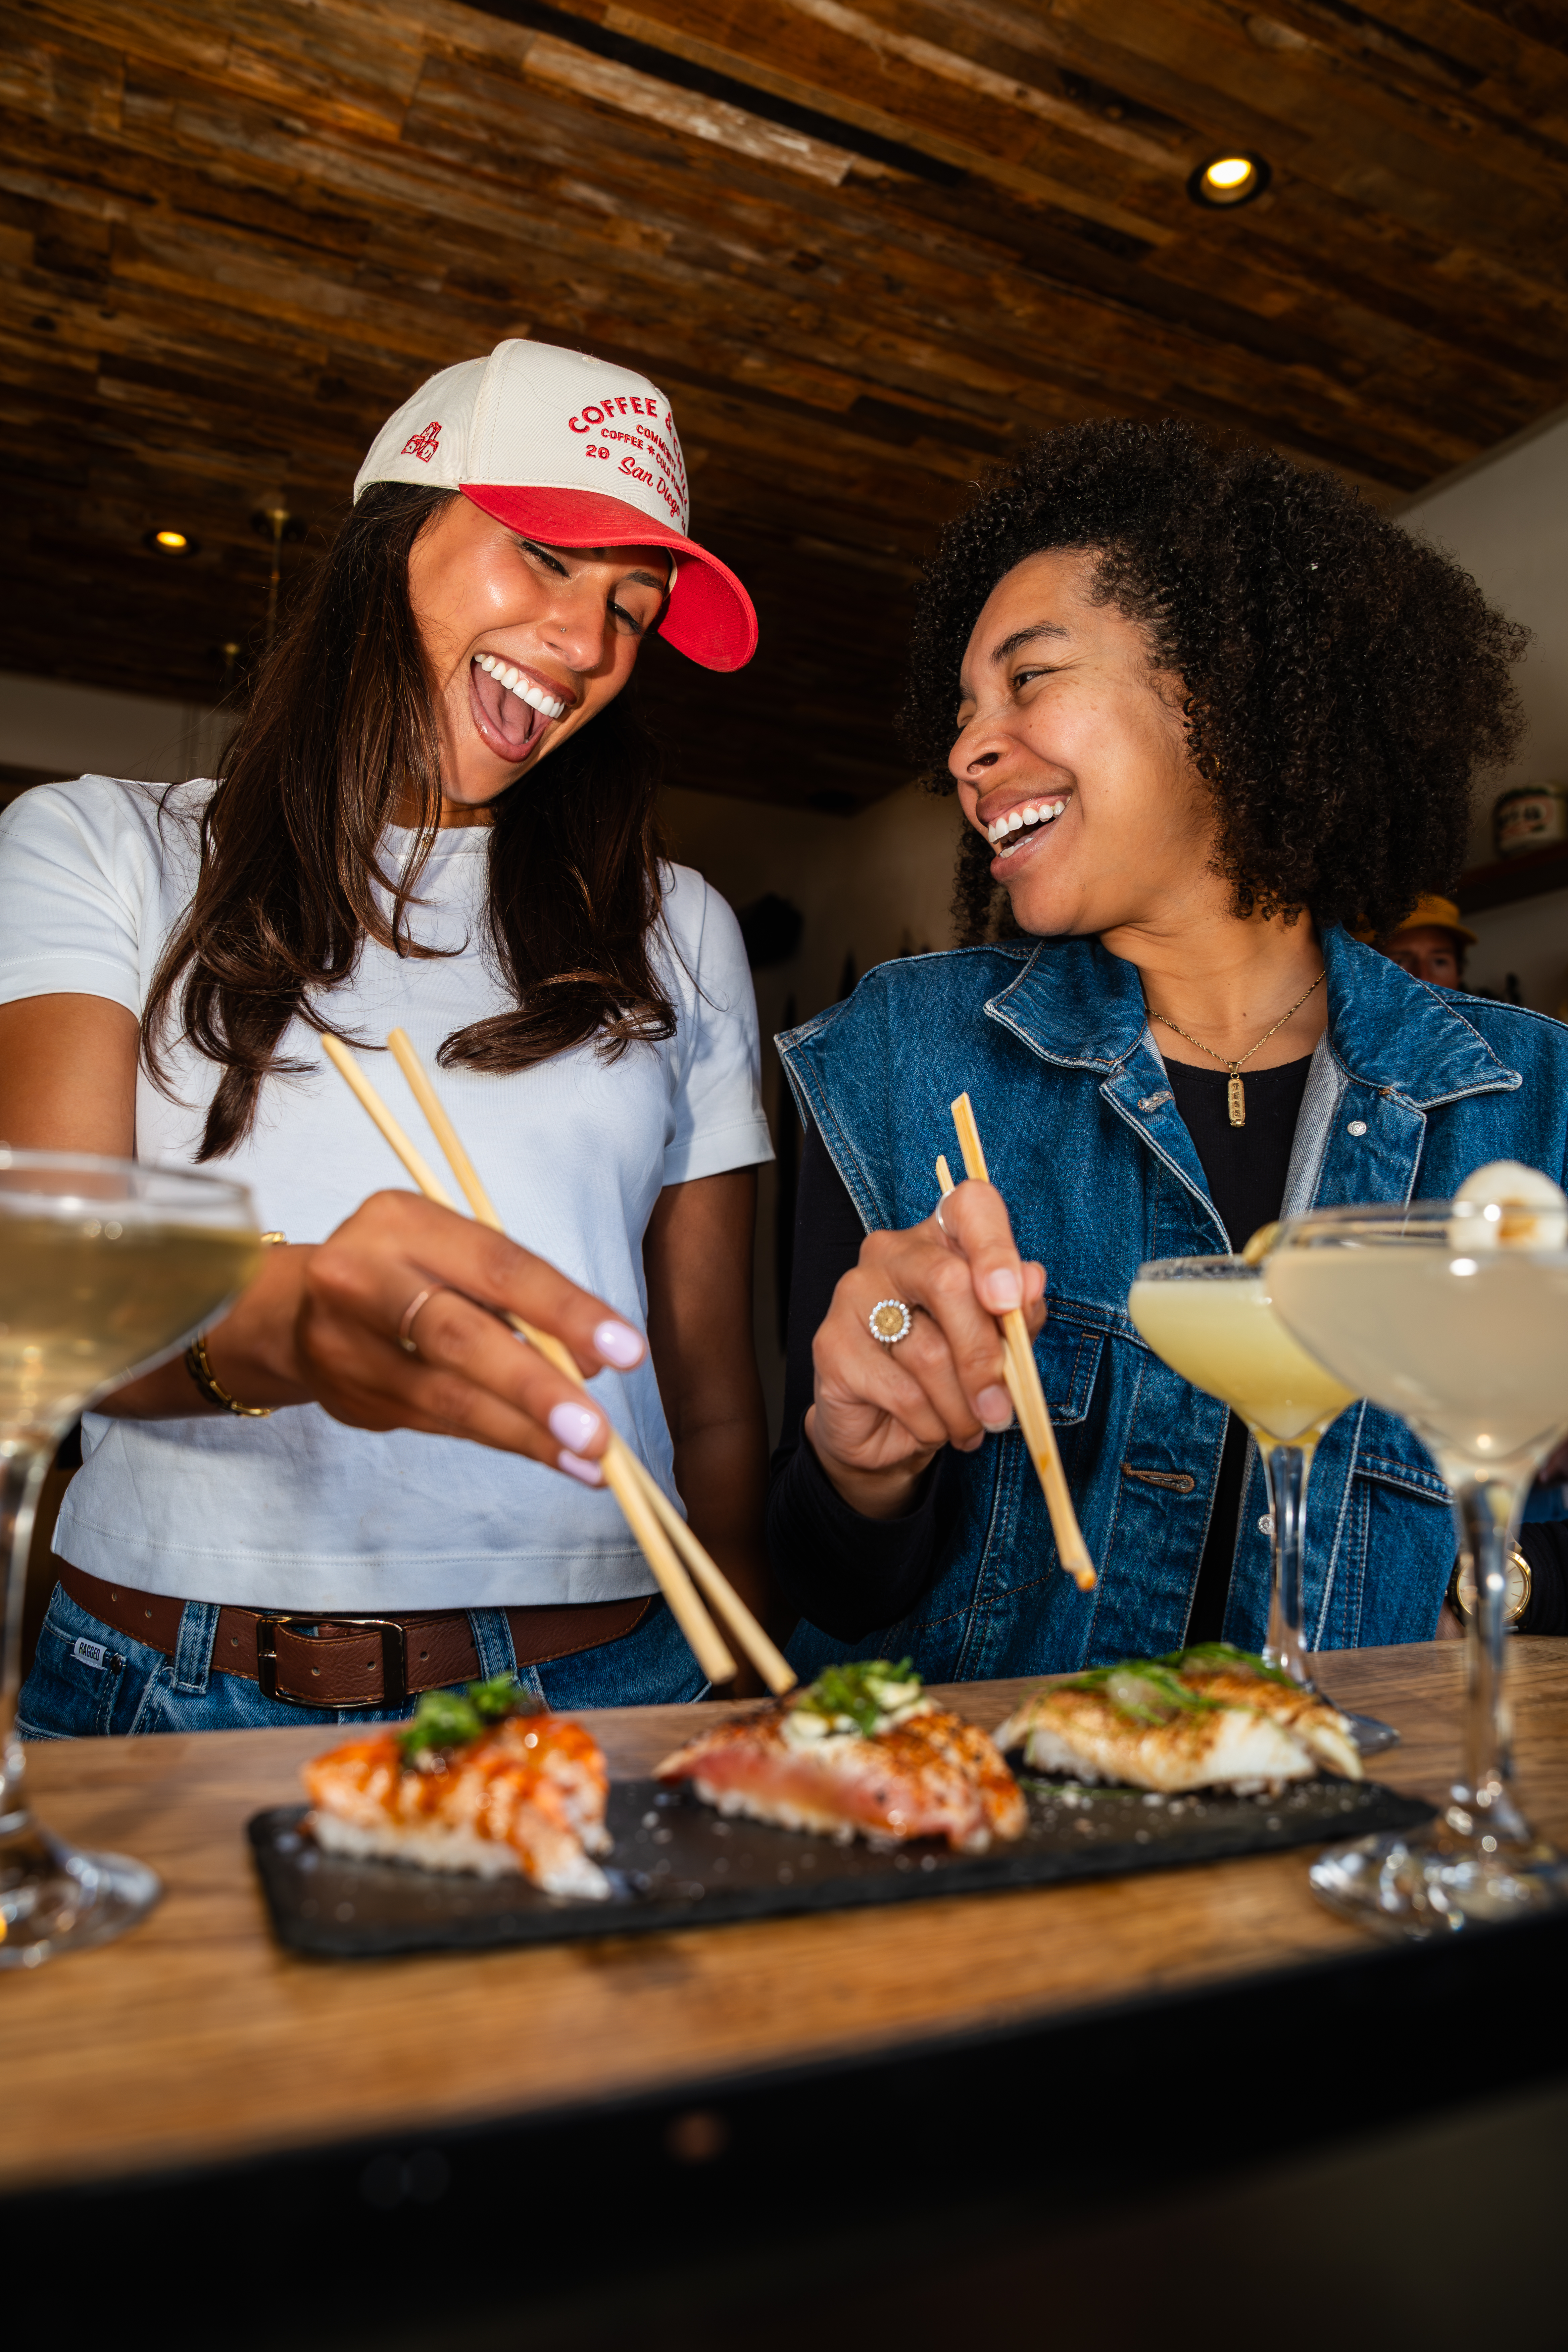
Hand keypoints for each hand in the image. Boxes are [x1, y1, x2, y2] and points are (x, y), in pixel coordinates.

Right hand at [108, 1192, 645, 1485]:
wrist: (296, 1310)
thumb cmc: (406, 1271)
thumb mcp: (455, 1254)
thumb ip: (520, 1298)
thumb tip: (594, 1362)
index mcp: (401, 1222)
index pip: (497, 1265)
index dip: (565, 1309)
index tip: (627, 1351)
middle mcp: (362, 1277)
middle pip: (459, 1337)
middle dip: (536, 1388)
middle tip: (597, 1432)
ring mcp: (346, 1343)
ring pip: (449, 1396)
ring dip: (527, 1433)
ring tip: (591, 1460)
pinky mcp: (350, 1397)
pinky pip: (439, 1423)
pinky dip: (501, 1439)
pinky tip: (552, 1457)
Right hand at [806, 1179, 1045, 1519]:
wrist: (883, 1429)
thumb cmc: (948, 1374)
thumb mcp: (997, 1343)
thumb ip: (1017, 1314)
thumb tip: (1032, 1281)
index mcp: (940, 1238)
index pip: (970, 1206)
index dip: (996, 1247)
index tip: (1009, 1300)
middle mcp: (891, 1253)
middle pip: (949, 1281)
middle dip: (984, 1355)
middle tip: (1000, 1408)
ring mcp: (853, 1293)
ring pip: (928, 1351)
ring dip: (962, 1406)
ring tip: (971, 1428)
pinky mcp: (831, 1344)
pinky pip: (901, 1391)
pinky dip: (931, 1424)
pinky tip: (935, 1431)